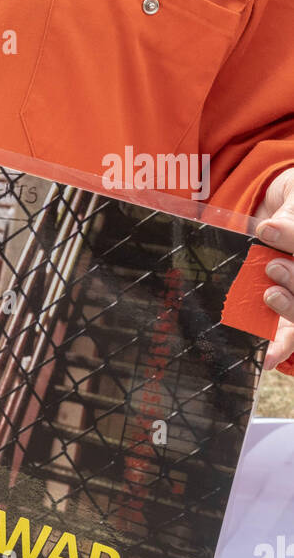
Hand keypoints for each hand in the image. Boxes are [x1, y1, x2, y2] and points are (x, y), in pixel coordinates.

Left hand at [254, 169, 293, 369]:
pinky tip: (266, 357)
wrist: (274, 208)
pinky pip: (290, 338)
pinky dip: (279, 349)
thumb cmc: (292, 201)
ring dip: (290, 308)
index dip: (292, 243)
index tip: (268, 230)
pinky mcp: (287, 317)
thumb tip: (270, 228)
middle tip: (272, 266)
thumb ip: (290, 215)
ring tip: (269, 293)